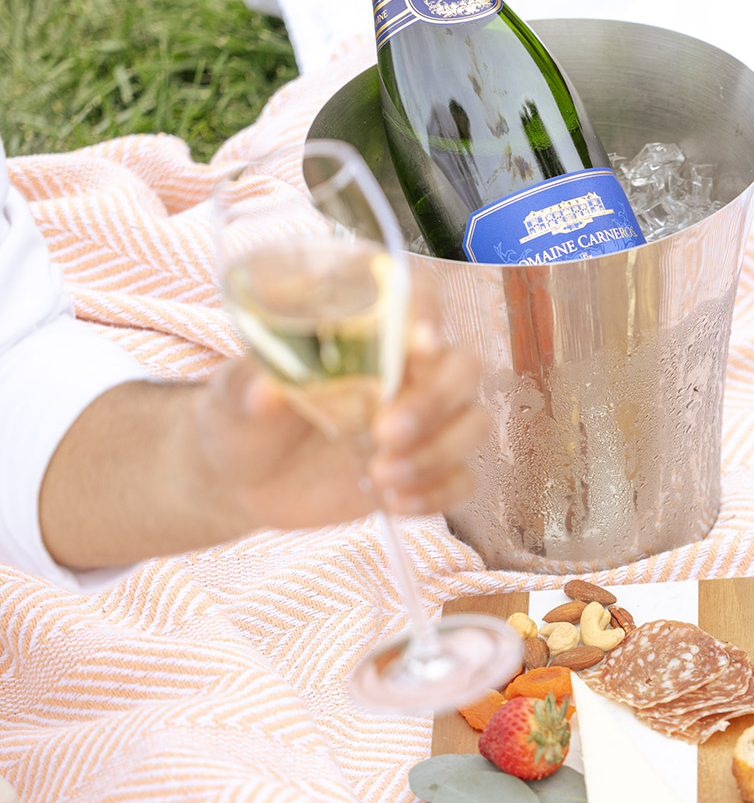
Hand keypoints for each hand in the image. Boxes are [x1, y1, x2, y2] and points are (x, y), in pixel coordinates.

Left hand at [196, 282, 487, 529]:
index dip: (428, 313)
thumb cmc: (244, 416)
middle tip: (386, 432)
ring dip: (437, 453)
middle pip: (462, 367)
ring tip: (381, 477)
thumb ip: (248, 384)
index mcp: (367, 331)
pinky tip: (395, 503)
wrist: (243, 478)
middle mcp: (407, 369)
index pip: (417, 300)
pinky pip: (462, 479)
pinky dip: (437, 494)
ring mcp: (423, 421)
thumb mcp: (231, 394)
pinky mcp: (425, 468)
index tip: (419, 342)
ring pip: (472, 423)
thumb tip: (267, 390)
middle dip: (435, 401)